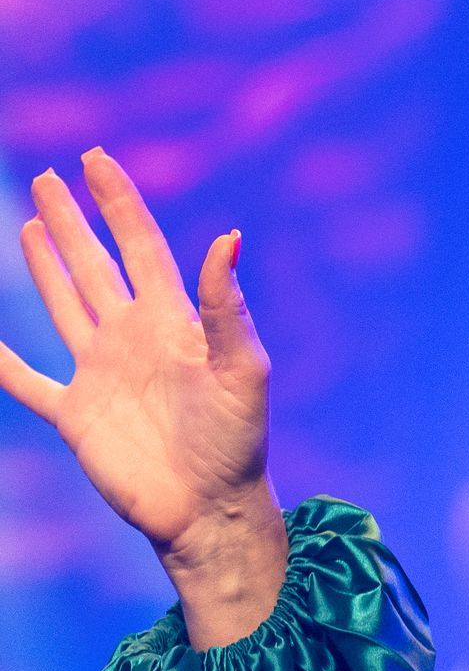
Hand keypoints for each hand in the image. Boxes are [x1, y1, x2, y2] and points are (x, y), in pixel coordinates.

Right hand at [0, 150, 287, 642]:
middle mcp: (132, 339)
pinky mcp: (75, 415)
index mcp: (172, 322)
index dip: (118, 202)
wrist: (209, 511)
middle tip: (49, 177)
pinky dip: (3, 363)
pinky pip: (28, 382)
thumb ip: (225, 308)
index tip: (96, 159)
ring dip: (47, 266)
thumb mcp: (242, 371)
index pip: (139, 246)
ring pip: (65, 305)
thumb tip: (227, 237)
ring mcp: (101, 374)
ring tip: (31, 223)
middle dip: (73, 220)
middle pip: (95, 264)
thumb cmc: (237, 444)